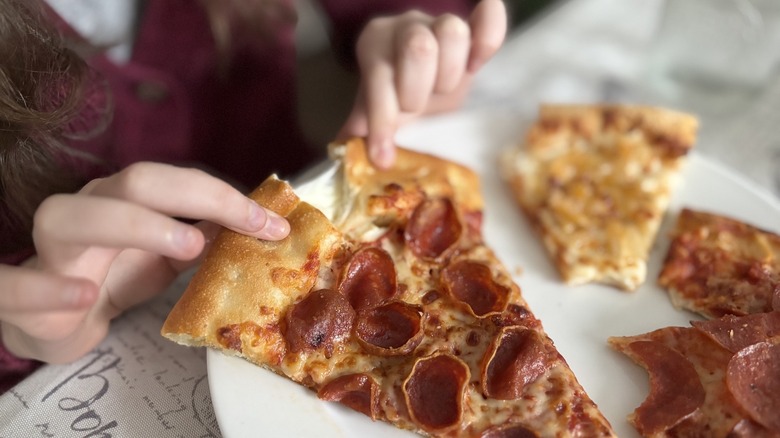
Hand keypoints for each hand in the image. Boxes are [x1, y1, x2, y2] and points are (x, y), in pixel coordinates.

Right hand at [0, 162, 288, 363]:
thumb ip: (203, 237)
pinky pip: (14, 285)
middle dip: (200, 197)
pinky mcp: (18, 293)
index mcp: (126, 199)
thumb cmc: (113, 275)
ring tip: (189, 246)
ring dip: (137, 226)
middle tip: (248, 226)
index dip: (228, 198)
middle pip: (137, 182)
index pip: (179, 182)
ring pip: (74, 218)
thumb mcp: (166, 255)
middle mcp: (89, 208)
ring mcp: (52, 246)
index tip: (275, 223)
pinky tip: (84, 295)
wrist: (54, 319)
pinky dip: (47, 290)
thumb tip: (259, 224)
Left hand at [339, 0, 506, 167]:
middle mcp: (407, 25)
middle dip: (417, 91)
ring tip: (442, 91)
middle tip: (416, 108)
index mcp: (375, 42)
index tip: (384, 157)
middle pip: (418, 47)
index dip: (383, 120)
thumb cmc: (398, 95)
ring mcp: (442, 22)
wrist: (425, 79)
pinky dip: (489, 37)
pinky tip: (477, 64)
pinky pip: (489, 17)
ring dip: (449, 73)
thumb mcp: (376, 110)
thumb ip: (361, 126)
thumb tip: (344, 151)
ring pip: (452, 31)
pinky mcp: (475, 27)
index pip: (379, 76)